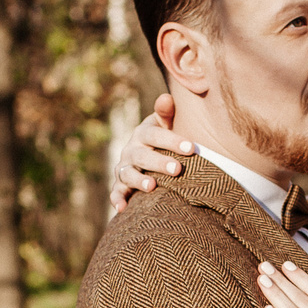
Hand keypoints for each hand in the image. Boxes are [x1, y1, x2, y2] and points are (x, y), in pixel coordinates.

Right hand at [108, 93, 189, 216]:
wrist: (146, 151)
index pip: (156, 135)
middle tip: (177, 170)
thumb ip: (167, 113)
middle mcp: (132, 149)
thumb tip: (167, 97)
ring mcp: (124, 167)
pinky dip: (117, 199)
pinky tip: (122, 209)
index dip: (172, 140)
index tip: (191, 148)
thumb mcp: (165, 124)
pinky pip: (116, 192)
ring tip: (152, 187)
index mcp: (144, 133)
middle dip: (159, 163)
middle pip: (143, 156)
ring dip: (139, 181)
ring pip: (128, 174)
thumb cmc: (163, 138)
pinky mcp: (120, 184)